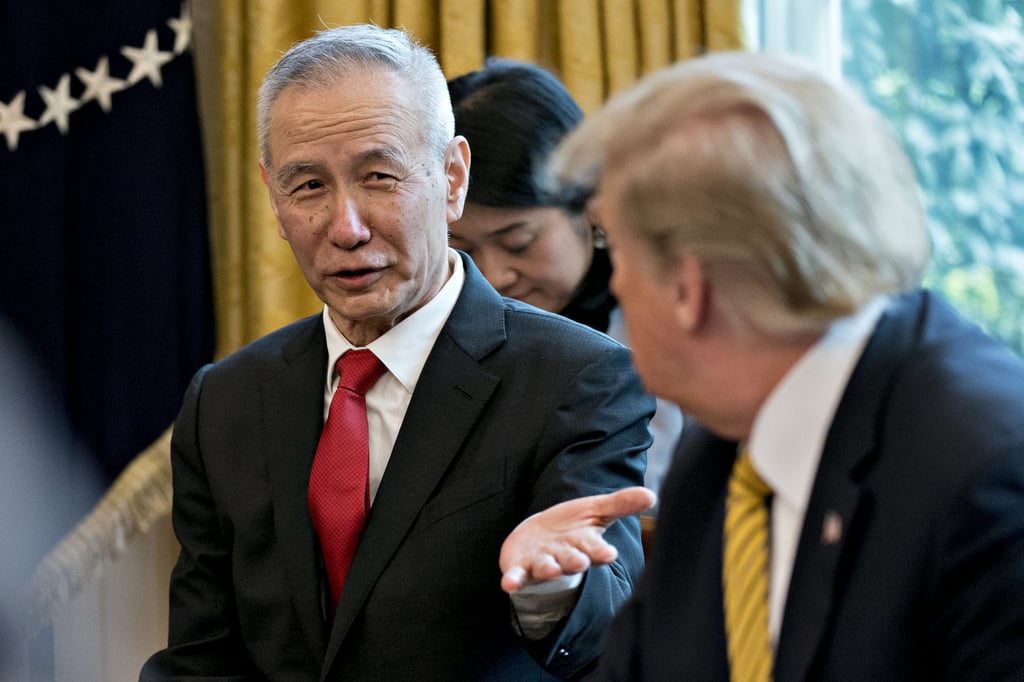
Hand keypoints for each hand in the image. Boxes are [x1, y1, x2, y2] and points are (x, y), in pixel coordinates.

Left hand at [499, 486, 656, 592]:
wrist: (536, 538)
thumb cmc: (571, 528)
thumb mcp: (595, 511)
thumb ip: (621, 504)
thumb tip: (652, 495)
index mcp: (584, 545)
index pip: (596, 550)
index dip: (601, 552)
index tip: (608, 553)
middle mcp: (564, 557)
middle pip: (572, 560)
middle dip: (575, 560)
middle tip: (580, 561)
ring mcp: (542, 563)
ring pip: (547, 567)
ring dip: (549, 568)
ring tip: (551, 569)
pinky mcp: (520, 568)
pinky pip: (516, 576)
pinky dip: (513, 580)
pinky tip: (509, 584)